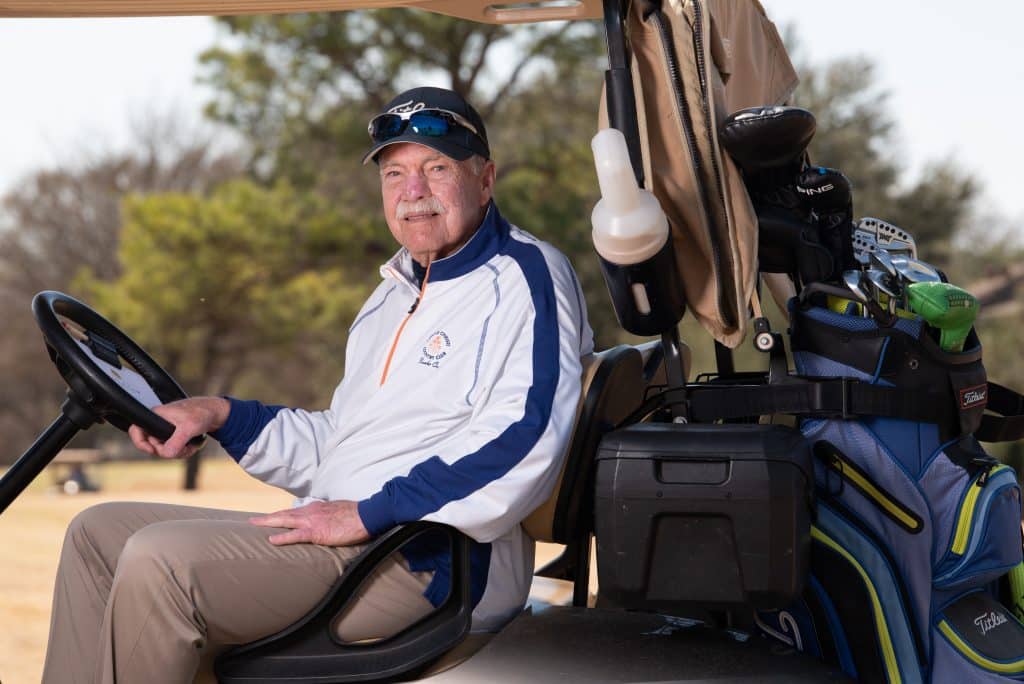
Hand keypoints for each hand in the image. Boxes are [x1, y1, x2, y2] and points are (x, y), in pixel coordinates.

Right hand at [128, 396, 229, 459]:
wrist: (215, 413)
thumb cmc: (201, 413)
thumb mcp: (189, 427)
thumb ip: (176, 442)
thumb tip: (166, 454)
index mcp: (156, 416)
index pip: (136, 430)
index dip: (141, 443)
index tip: (154, 450)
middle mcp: (158, 423)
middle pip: (152, 446)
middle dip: (168, 451)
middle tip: (184, 449)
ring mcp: (165, 431)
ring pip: (164, 450)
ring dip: (178, 452)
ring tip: (190, 447)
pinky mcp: (174, 436)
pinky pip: (173, 450)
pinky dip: (182, 451)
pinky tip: (192, 446)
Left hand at [249, 500, 370, 546]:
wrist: (366, 516)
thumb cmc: (356, 515)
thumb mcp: (338, 511)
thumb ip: (327, 515)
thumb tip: (325, 520)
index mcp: (317, 507)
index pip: (295, 510)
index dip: (281, 514)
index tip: (271, 517)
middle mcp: (311, 511)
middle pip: (284, 513)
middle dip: (268, 517)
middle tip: (253, 520)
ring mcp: (312, 521)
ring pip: (285, 520)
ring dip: (268, 522)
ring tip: (255, 525)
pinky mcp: (316, 532)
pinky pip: (295, 535)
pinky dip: (282, 537)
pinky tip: (271, 540)